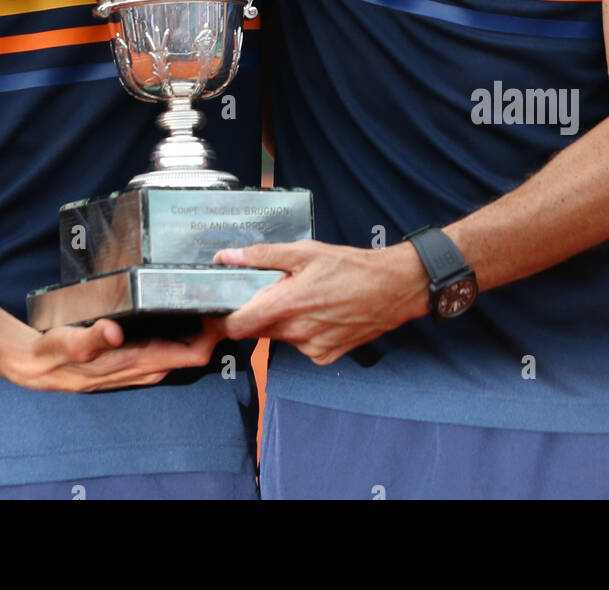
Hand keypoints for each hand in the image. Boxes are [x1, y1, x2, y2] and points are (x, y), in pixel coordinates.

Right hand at [0, 317, 226, 392]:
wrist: (36, 368)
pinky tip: (177, 311)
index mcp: (139, 361)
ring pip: (182, 351)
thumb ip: (92, 338)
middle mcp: (145, 367)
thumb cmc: (55, 354)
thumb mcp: (69, 341)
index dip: (214, 335)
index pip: (193, 355)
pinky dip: (179, 334)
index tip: (224, 307)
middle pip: (194, 353)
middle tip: (222, 295)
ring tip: (206, 299)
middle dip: (212, 330)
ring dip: (197, 332)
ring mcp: (140, 366)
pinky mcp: (132, 361)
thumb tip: (114, 331)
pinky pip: (166, 349)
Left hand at [215, 241, 425, 364]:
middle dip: (255, 312)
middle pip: (256, 330)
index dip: (220, 321)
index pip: (236, 327)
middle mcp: (296, 333)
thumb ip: (262, 256)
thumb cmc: (350, 266)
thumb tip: (227, 257)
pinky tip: (320, 311)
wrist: (393, 289)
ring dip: (282, 319)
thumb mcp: (304, 252)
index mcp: (286, 306)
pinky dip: (302, 330)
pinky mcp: (325, 356)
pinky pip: (301, 345)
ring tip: (304, 296)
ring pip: (280, 336)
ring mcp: (311, 348)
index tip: (215, 310)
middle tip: (269, 290)